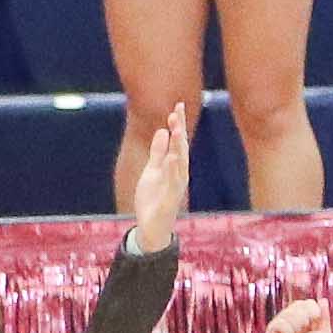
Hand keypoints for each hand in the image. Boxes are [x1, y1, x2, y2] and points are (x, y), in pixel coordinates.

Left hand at [131, 99, 188, 249]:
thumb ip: (158, 152)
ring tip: (176, 130)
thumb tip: (163, 130)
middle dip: (179, 130)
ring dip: (178, 147)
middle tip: (177, 111)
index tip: (177, 106)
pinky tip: (172, 158)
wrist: (151, 226)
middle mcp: (179, 174)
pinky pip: (173, 183)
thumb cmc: (154, 197)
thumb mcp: (153, 170)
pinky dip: (173, 170)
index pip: (178, 142)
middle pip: (181, 148)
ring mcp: (176, 187)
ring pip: (180, 164)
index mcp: (174, 166)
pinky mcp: (170, 199)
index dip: (178, 124)